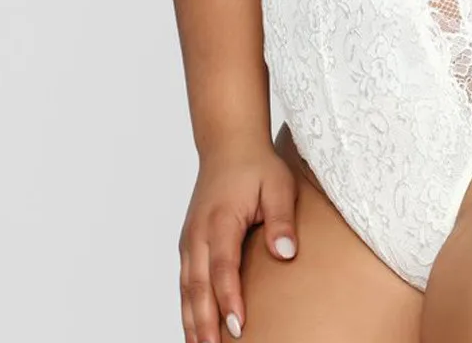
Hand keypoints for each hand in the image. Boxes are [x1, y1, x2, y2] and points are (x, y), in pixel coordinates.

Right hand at [179, 140, 298, 342]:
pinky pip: (185, 283)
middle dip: (204, 323)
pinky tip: (196, 330)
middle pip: (197, 286)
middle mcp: (198, 235)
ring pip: (186, 289)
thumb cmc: (257, 166)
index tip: (238, 325)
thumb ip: (281, 219)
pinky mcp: (189, 245)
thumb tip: (286, 253)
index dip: (228, 297)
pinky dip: (188, 309)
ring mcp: (189, 241)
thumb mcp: (278, 185)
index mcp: (220, 220)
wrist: (229, 146)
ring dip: (192, 322)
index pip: (223, 266)